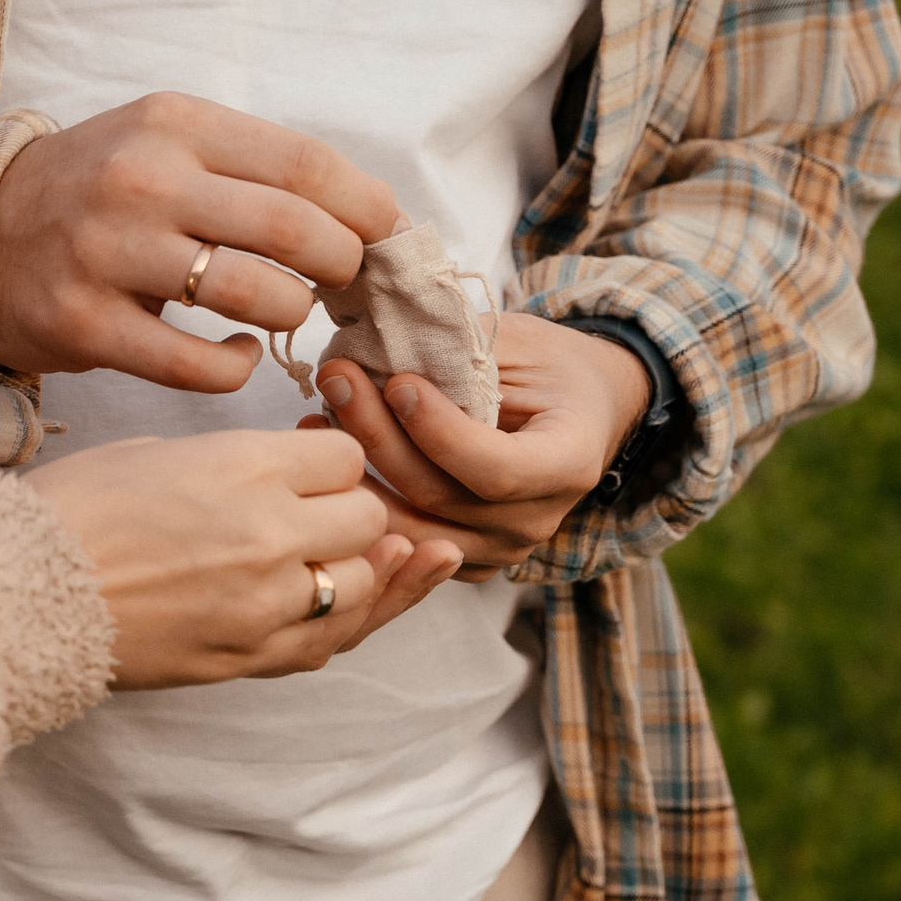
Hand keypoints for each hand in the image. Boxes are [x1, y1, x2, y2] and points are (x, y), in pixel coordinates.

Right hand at [0, 93, 400, 390]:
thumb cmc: (99, 192)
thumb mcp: (167, 145)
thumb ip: (256, 168)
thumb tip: (375, 210)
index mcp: (174, 125)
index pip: (305, 164)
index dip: (364, 207)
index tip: (384, 236)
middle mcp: (141, 180)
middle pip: (292, 230)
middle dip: (342, 265)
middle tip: (343, 282)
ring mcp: (108, 253)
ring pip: (254, 296)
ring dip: (293, 314)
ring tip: (287, 312)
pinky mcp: (84, 324)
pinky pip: (197, 365)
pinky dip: (237, 368)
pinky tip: (239, 356)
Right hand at [23, 430, 457, 687]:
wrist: (12, 596)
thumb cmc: (68, 511)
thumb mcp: (154, 452)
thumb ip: (233, 464)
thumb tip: (276, 475)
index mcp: (245, 467)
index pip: (344, 458)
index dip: (327, 463)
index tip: (304, 471)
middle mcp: (270, 533)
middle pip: (367, 518)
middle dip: (346, 513)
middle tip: (314, 516)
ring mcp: (265, 603)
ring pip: (362, 584)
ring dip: (350, 570)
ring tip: (327, 562)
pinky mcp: (247, 657)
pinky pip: (326, 641)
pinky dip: (332, 622)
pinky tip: (325, 606)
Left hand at [307, 313, 653, 582]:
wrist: (583, 412)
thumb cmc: (552, 367)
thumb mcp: (522, 341)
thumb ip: (461, 351)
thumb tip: (379, 344)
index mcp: (569, 462)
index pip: (495, 470)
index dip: (439, 431)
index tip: (398, 383)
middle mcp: (538, 519)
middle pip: (440, 496)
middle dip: (379, 437)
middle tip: (336, 379)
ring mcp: (502, 548)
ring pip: (412, 526)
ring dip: (358, 474)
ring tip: (317, 420)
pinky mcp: (469, 559)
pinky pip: (408, 541)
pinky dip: (368, 503)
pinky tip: (335, 460)